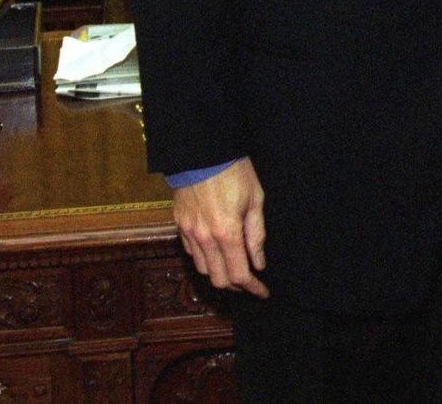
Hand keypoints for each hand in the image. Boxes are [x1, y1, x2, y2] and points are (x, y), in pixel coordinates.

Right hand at [173, 157, 268, 297]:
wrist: (201, 150)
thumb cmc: (234, 171)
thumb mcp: (255, 200)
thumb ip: (256, 235)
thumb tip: (258, 262)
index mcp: (227, 233)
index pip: (239, 275)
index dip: (253, 288)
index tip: (263, 292)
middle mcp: (204, 238)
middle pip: (218, 279)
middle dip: (236, 286)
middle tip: (250, 282)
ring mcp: (189, 232)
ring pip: (203, 269)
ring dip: (219, 273)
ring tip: (234, 266)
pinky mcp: (179, 224)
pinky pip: (191, 252)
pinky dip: (205, 258)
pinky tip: (216, 250)